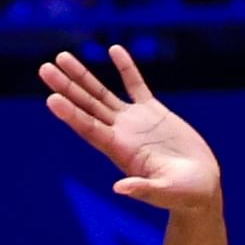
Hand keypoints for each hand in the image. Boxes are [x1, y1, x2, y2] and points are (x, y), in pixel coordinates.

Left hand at [40, 47, 220, 212]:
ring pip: (102, 93)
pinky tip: (114, 49)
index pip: (89, 128)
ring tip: (62, 57)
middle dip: (66, 87)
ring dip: (82, 76)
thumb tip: (119, 188)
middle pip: (87, 106)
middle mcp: (120, 134)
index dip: (71, 114)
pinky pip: (135, 84)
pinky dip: (125, 68)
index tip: (52, 98)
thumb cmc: (184, 195)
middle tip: (44, 68)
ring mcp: (134, 121)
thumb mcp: (164, 193)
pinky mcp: (153, 112)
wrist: (201, 187)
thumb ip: (143, 189)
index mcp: (120, 151)